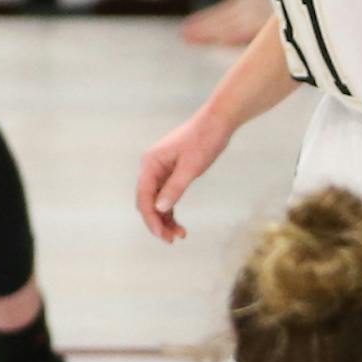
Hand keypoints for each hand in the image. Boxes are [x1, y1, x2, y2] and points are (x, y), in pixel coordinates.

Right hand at [135, 106, 230, 243]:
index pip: (144, 196)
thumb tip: (159, 209)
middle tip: (171, 240)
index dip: (151, 218)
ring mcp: (161, 170)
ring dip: (164, 219)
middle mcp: (151, 167)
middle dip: (157, 222)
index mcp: (151, 163)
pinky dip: (171, 210)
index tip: (162, 235)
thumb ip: (174, 188)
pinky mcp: (172, 172)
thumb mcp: (191, 167)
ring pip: (157, 201)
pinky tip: (179, 225)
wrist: (218, 122)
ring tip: (178, 236)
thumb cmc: (204, 140)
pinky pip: (166, 196)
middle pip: (147, 201)